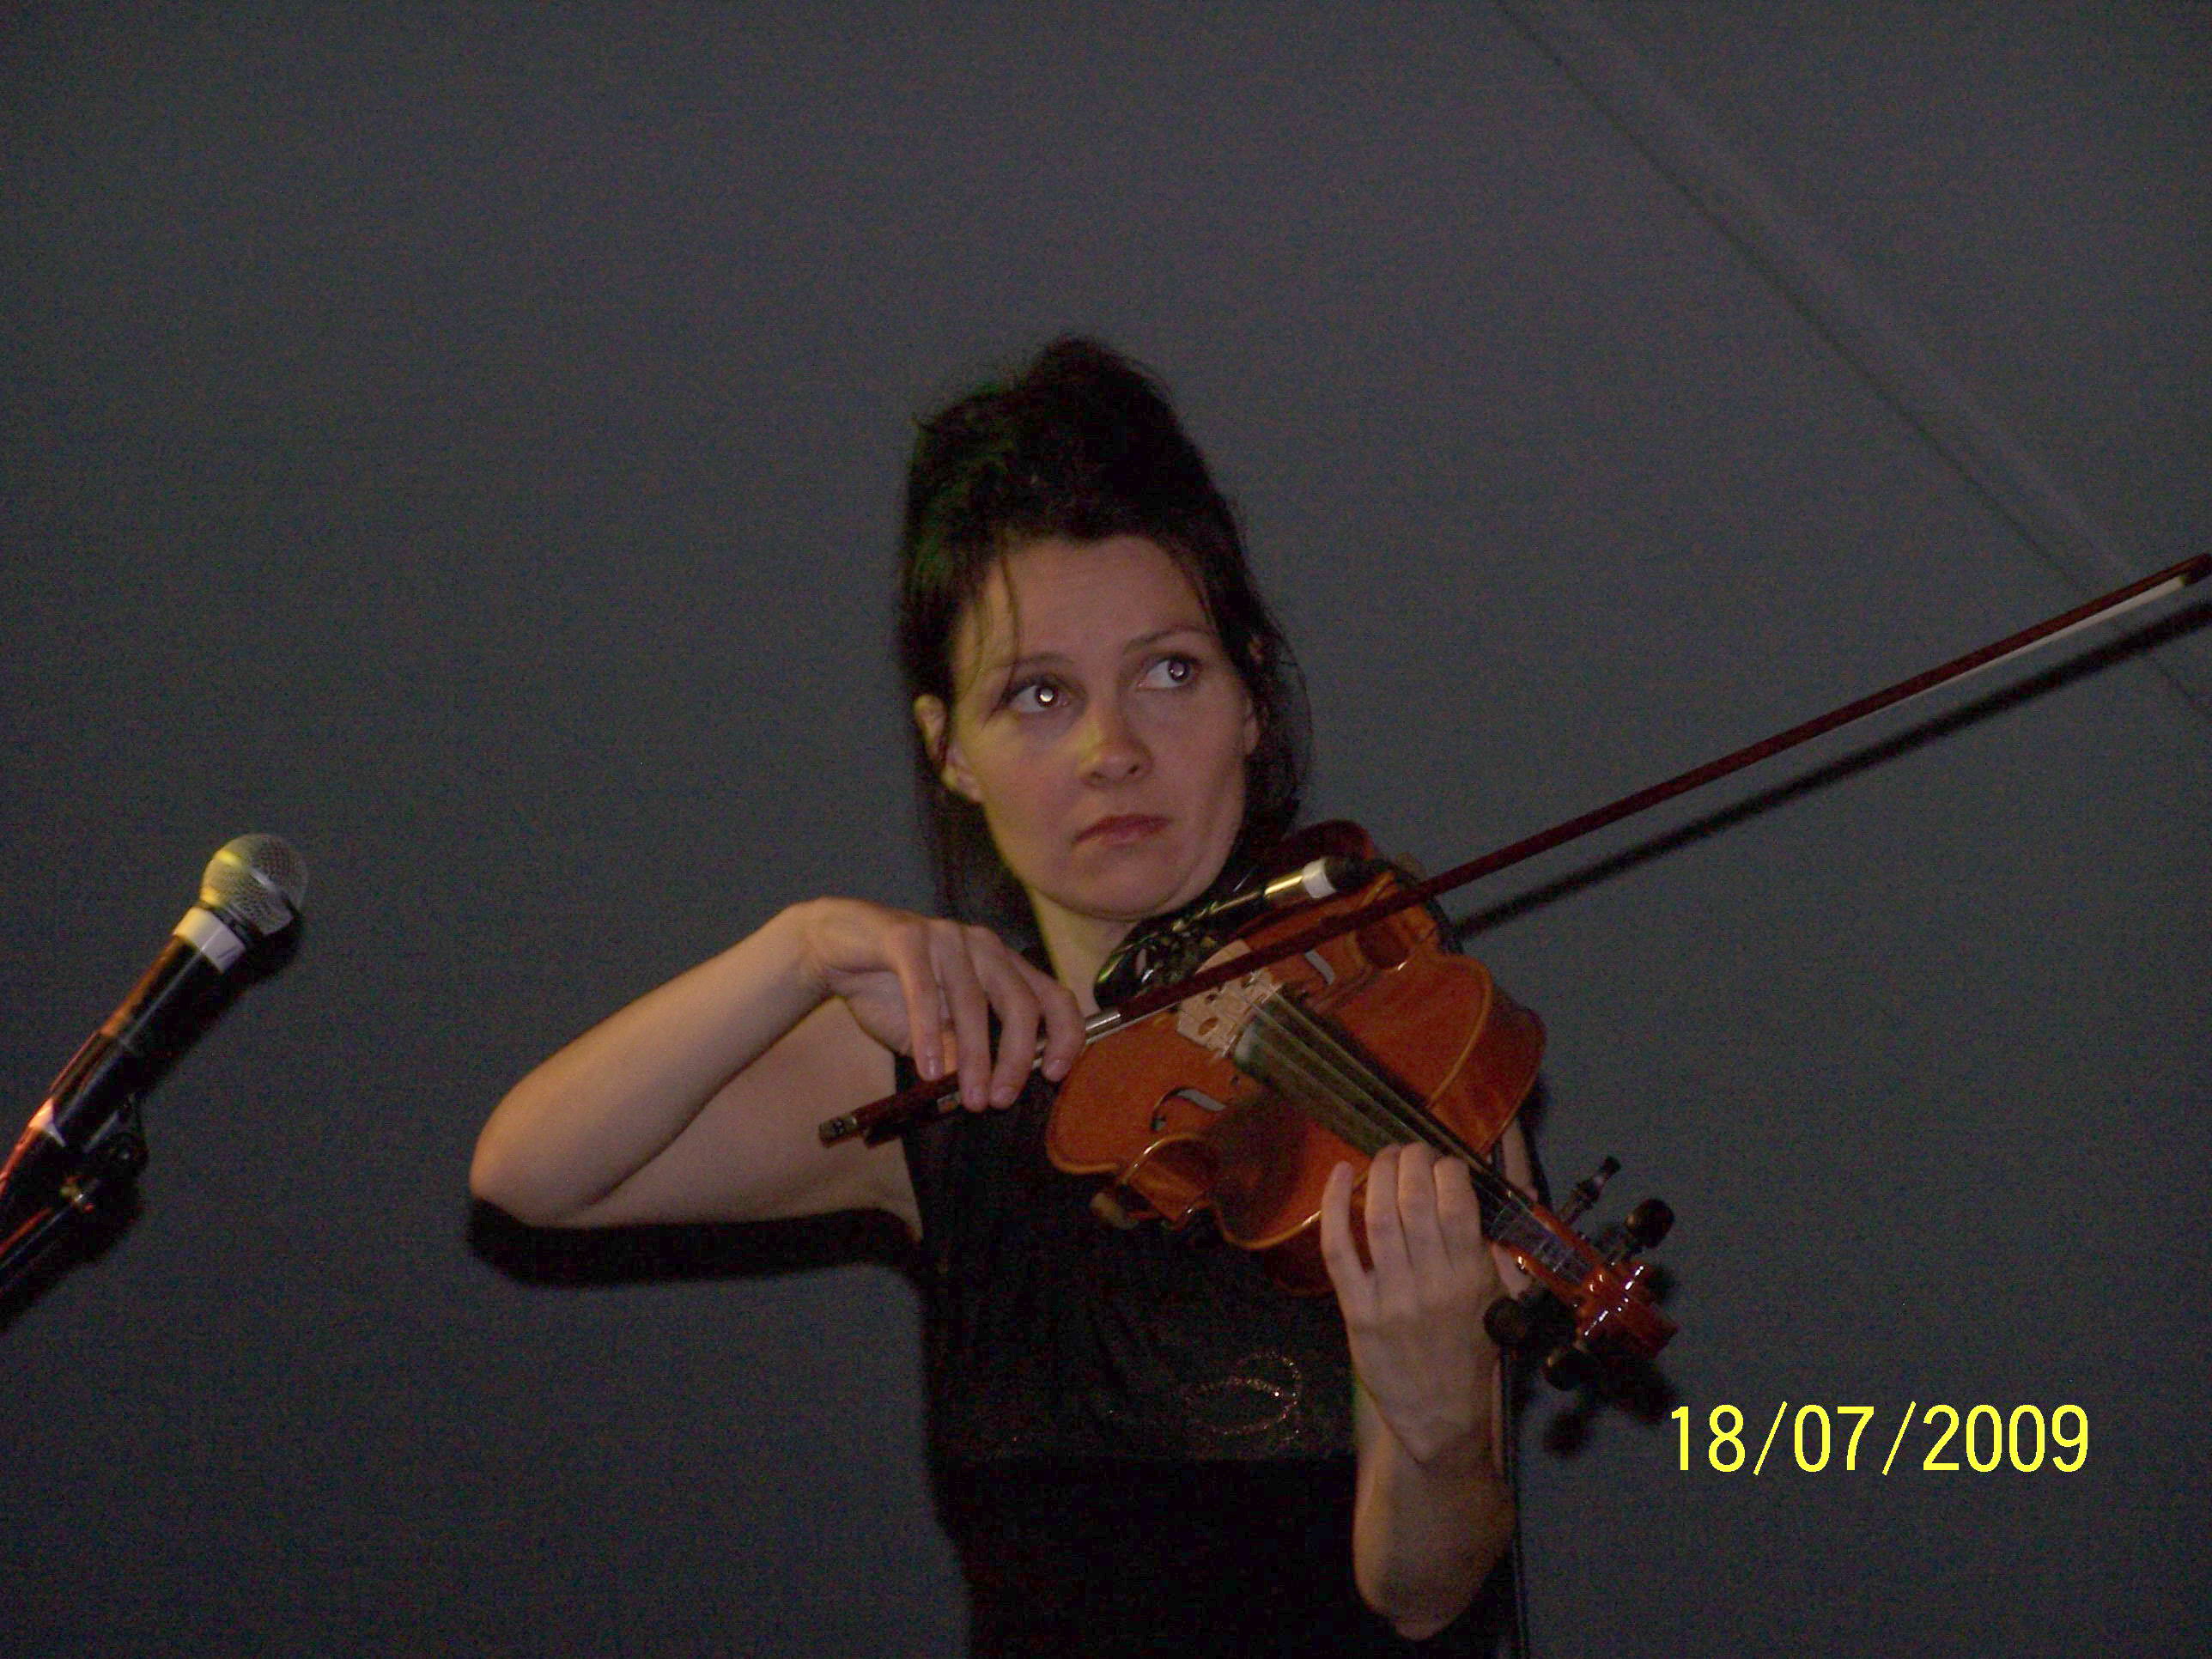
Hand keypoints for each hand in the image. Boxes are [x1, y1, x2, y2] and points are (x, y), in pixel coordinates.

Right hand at [791, 898, 1085, 1109]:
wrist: (834, 949)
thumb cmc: (893, 990)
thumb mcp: (933, 1032)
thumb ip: (959, 1053)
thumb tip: (984, 1092)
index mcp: (1003, 966)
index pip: (1054, 996)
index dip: (1066, 1035)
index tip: (1055, 1075)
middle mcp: (985, 946)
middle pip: (1021, 1002)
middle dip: (1018, 1058)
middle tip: (1001, 1100)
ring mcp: (948, 937)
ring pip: (973, 1001)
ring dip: (974, 1056)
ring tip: (968, 1098)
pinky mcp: (908, 937)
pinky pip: (924, 989)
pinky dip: (929, 1033)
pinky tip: (928, 1070)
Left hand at [1320, 1144, 1505, 1465]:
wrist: (1440, 1414)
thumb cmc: (1471, 1351)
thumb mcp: (1499, 1300)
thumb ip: (1496, 1249)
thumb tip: (1499, 1193)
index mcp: (1471, 1278)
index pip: (1457, 1203)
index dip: (1448, 1169)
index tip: (1445, 1163)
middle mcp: (1431, 1283)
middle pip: (1414, 1201)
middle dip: (1412, 1161)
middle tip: (1412, 1151)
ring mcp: (1390, 1297)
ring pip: (1378, 1216)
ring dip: (1379, 1173)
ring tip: (1385, 1156)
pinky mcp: (1356, 1310)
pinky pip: (1339, 1248)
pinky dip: (1333, 1205)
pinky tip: (1339, 1173)